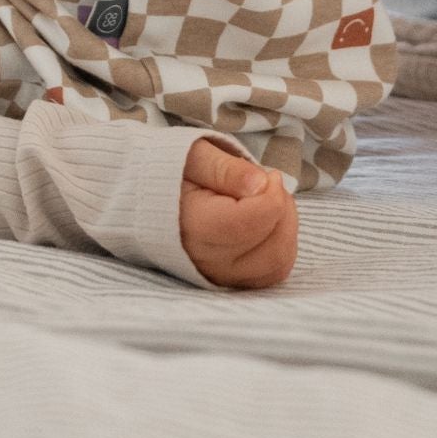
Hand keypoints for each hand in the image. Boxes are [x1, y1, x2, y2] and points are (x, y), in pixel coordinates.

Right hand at [179, 139, 297, 288]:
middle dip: (283, 209)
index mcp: (195, 226)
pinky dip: (281, 245)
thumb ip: (226, 169)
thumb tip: (261, 183)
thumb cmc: (175, 171)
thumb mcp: (195, 155)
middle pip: (273, 246)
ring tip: (269, 200)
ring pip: (278, 263)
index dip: (273, 194)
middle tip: (269, 183)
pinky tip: (268, 221)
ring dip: (286, 227)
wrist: (150, 195)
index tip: (267, 173)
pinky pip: (273, 273)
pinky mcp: (231, 282)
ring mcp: (220, 276)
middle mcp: (207, 260)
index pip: (253, 221)